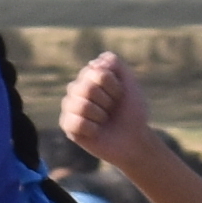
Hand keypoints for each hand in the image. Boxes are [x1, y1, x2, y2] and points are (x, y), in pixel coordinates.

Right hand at [62, 50, 145, 168]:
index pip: (97, 72)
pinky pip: (75, 122)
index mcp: (90, 75)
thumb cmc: (132, 112)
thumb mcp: (130, 83)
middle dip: (106, 101)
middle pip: (87, 88)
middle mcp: (77, 87)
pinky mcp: (67, 125)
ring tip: (103, 120)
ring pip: (80, 105)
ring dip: (100, 115)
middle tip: (111, 109)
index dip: (114, 86)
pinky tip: (96, 131)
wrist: (134, 139)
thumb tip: (92, 62)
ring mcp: (70, 106)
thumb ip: (115, 63)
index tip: (120, 95)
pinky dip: (92, 129)